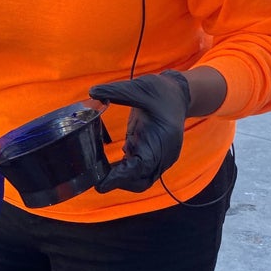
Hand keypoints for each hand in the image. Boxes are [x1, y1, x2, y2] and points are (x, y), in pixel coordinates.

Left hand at [89, 71, 190, 192]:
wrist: (177, 95)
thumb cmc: (161, 91)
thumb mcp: (139, 87)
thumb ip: (116, 92)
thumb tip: (93, 92)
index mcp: (161, 139)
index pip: (140, 166)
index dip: (120, 177)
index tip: (101, 183)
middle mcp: (163, 154)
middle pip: (141, 180)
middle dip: (119, 182)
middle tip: (95, 177)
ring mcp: (160, 158)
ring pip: (140, 180)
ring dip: (120, 179)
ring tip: (98, 172)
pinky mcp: (153, 157)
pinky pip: (139, 172)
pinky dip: (123, 172)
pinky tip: (108, 165)